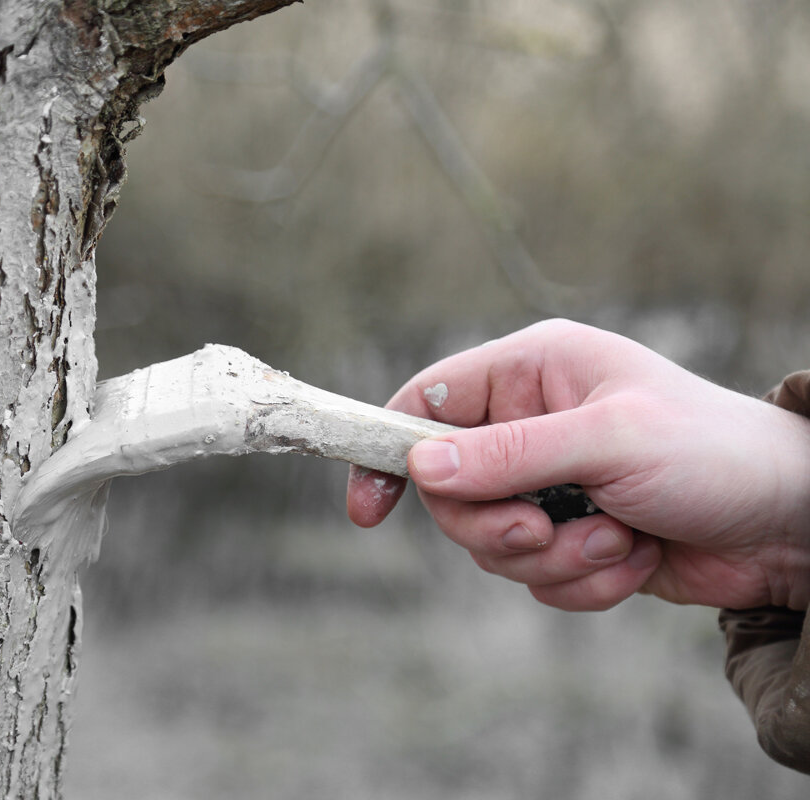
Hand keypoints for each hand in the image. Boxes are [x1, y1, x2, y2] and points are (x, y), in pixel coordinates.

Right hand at [347, 319, 809, 610]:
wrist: (789, 522)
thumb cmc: (712, 452)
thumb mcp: (608, 442)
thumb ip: (510, 455)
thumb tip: (420, 467)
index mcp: (531, 373)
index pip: (426, 404)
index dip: (389, 452)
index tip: (368, 509)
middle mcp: (530, 425)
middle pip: (450, 491)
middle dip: (496, 525)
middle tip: (542, 529)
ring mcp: (549, 483)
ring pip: (490, 542)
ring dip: (553, 557)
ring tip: (616, 540)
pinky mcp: (570, 535)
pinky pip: (535, 576)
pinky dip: (581, 580)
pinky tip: (634, 558)